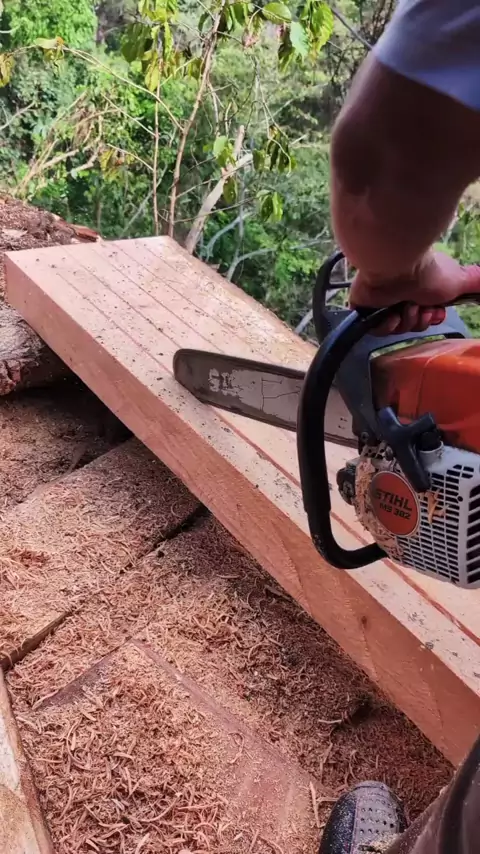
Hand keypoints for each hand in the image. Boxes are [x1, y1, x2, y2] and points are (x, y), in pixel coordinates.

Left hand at [349, 251, 479, 334]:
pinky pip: (376, 330)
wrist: (399, 268)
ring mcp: (381, 301)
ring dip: (406, 321)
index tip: (435, 312)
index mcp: (419, 288)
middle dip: (420, 320)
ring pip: (397, 328)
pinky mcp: (363, 308)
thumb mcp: (460, 280)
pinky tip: (390, 315)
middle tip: (419, 309)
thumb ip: (475, 283)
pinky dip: (386, 326)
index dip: (432, 318)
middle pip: (413, 323)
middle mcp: (401, 293)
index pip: (426, 315)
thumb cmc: (428, 273)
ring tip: (405, 307)